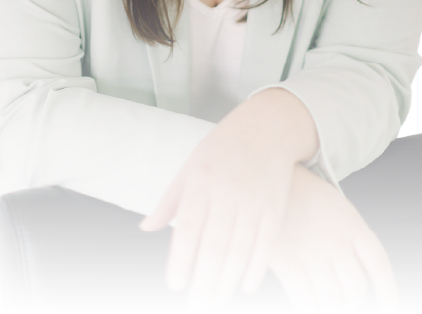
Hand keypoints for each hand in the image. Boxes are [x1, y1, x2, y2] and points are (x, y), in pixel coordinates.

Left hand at [138, 90, 308, 311]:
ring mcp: (255, 198)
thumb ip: (170, 198)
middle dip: (205, 279)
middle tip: (197, 303)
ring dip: (228, 280)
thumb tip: (145, 227)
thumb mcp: (192, 164)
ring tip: (216, 301)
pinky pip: (267, 243)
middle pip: (215, 244)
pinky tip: (245, 286)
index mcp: (202, 179)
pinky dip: (257, 267)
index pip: (188, 227)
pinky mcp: (276, 204)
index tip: (175, 284)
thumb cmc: (224, 146)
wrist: (268, 126)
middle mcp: (228, 189)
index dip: (181, 259)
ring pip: (241, 248)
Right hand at [267, 163, 398, 313]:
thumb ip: (350, 234)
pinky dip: (309, 306)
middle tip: (344, 301)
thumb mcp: (334, 204)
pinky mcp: (287, 264)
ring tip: (324, 300)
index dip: (387, 290)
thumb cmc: (301, 193)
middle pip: (356, 290)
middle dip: (352, 301)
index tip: (389, 306)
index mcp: (351, 224)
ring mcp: (312, 254)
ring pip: (333, 300)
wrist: (264, 178)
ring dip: (331, 305)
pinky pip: (306, 301)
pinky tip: (305, 298)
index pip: (378, 265)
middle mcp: (336, 242)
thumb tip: (359, 270)